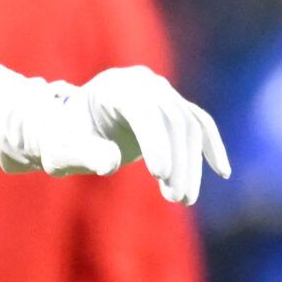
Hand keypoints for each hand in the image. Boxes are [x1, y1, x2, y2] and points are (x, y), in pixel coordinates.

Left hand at [35, 66, 230, 204]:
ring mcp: (161, 91)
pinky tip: (221, 173)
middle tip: (176, 198)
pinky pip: (200, 124)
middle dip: (178, 160)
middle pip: (172, 119)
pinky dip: (211, 147)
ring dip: (191, 164)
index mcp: (112, 87)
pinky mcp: (174, 105)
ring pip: (189, 126)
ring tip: (183, 199)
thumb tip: (109, 163)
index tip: (160, 175)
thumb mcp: (60, 151)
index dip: (155, 141)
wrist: (69, 126)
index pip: (143, 110)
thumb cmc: (62, 140)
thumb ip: (81, 155)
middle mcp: (142, 82)